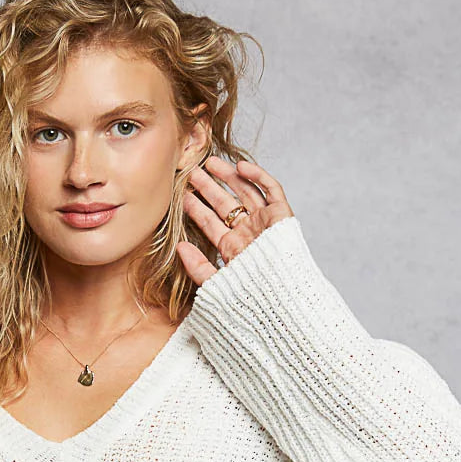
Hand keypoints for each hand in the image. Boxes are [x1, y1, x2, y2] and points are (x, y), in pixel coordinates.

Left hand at [176, 155, 295, 286]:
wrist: (280, 298)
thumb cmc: (250, 297)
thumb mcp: (215, 284)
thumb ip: (197, 267)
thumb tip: (178, 248)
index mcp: (232, 248)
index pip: (210, 223)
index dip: (196, 208)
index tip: (181, 195)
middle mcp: (247, 233)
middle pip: (225, 204)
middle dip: (209, 188)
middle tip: (192, 173)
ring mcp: (264, 222)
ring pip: (245, 192)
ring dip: (229, 176)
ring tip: (210, 163)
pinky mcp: (281, 215)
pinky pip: (271, 189)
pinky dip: (258, 176)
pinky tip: (240, 166)